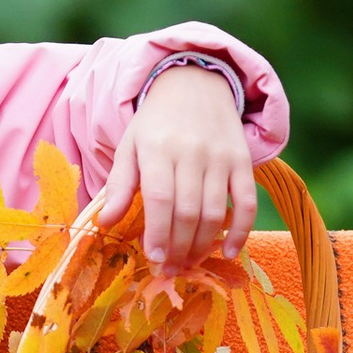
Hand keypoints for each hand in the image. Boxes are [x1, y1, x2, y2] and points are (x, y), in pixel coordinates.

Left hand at [95, 62, 256, 271]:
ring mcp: (221, 157)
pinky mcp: (243, 161)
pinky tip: (229, 251)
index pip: (159, 198)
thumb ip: (119, 184)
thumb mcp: (130, 145)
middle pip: (188, 211)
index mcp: (157, 148)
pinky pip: (247, 201)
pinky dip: (242, 230)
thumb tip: (104, 224)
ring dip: (203, 245)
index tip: (154, 258)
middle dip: (179, 247)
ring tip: (189, 263)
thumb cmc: (156, 122)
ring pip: (216, 212)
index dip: (158, 233)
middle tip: (170, 270)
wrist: (195, 83)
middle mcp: (191, 153)